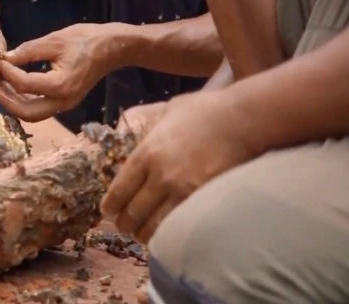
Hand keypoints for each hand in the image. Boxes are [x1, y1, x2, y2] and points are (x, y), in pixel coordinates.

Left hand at [0, 23, 119, 121]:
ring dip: (15, 104)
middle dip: (6, 100)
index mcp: (60, 84)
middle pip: (27, 113)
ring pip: (34, 114)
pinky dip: (26, 102)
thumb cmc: (85, 40)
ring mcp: (66, 104)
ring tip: (1, 86)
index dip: (7, 73)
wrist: (113, 48)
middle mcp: (63, 101)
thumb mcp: (54, 40)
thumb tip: (5, 58)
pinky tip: (15, 87)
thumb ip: (27, 51)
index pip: (24, 84)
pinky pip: (41, 109)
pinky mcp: (66, 102)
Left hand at [100, 89, 255, 243]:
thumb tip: (132, 130)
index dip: (111, 205)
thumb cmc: (203, 111)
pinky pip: (181, 226)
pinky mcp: (205, 201)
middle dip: (125, 223)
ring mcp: (183, 191)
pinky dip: (171, 235)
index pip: (119, 189)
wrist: (241, 120)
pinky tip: (168, 236)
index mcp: (145, 153)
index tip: (107, 211)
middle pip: (134, 211)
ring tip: (144, 236)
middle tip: (124, 227)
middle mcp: (160, 175)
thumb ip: (148, 127)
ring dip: (146, 234)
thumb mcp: (166, 113)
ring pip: (156, 225)